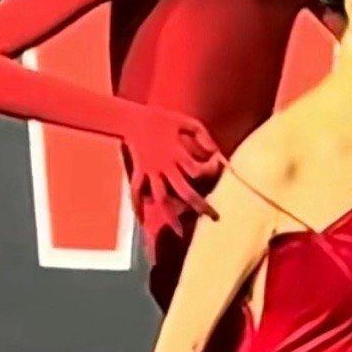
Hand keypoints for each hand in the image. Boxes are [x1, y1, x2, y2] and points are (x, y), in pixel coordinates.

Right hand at [121, 105, 226, 239]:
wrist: (132, 118)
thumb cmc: (161, 118)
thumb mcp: (186, 121)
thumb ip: (202, 135)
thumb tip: (216, 151)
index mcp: (177, 153)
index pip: (198, 170)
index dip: (211, 170)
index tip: (219, 165)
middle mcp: (165, 166)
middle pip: (184, 191)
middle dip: (200, 206)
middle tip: (215, 218)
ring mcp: (151, 172)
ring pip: (161, 199)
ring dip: (170, 216)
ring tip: (180, 233)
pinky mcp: (139, 173)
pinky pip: (137, 192)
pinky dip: (137, 207)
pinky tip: (142, 221)